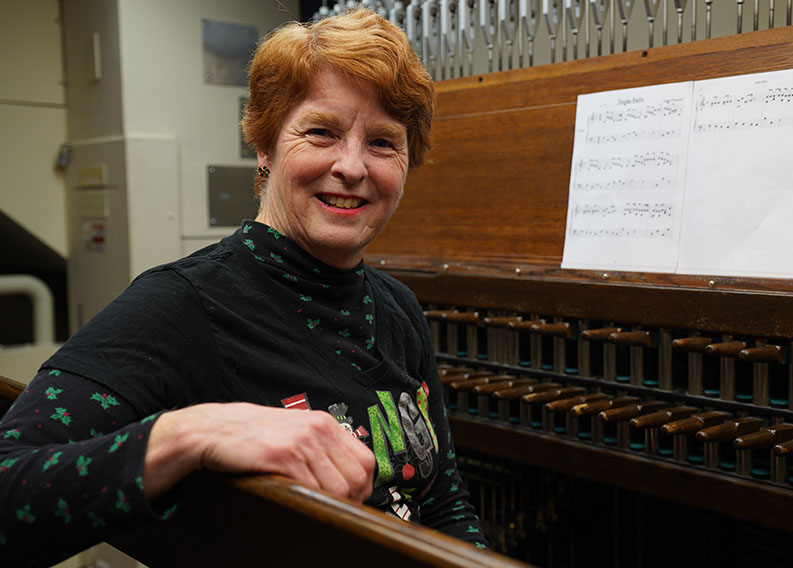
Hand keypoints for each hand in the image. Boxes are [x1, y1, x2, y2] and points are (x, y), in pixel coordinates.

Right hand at [143, 403, 374, 503]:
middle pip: (357, 478)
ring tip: (312, 506)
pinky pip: (309, 487)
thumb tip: (348, 480)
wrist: (216, 429)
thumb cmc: (254, 435)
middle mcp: (318, 430)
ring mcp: (302, 442)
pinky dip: (306, 500)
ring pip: (337, 488)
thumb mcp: (296, 433)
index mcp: (325, 424)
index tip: (353, 500)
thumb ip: (321, 450)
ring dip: (328, 504)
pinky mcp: (282, 455)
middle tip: (333, 510)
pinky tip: (294, 498)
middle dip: (350, 501)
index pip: (366, 461)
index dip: (364, 487)